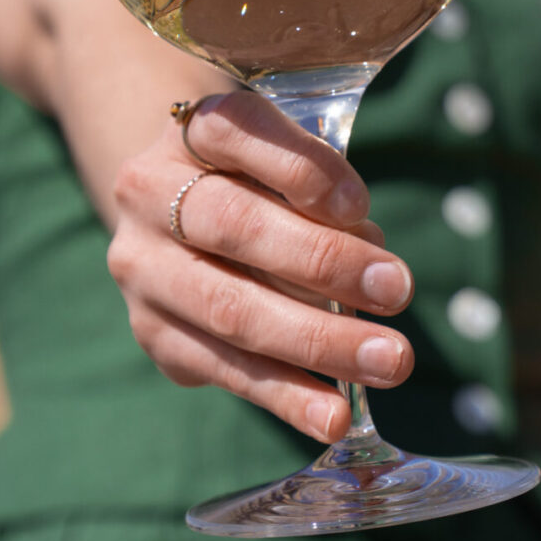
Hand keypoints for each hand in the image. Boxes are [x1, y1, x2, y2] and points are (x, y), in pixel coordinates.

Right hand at [107, 91, 414, 442]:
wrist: (179, 212)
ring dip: (316, 341)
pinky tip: (335, 413)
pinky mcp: (154, 331)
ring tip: (388, 361)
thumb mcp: (285, 154)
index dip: (301, 168)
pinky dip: (285, 394)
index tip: (362, 206)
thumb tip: (368, 252)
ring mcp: (143, 266)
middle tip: (397, 290)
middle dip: (323, 261)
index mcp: (190, 127)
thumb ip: (322, 191)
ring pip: (229, 307)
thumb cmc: (259, 176)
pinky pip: (223, 368)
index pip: (238, 131)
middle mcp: (148, 190)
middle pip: (235, 224)